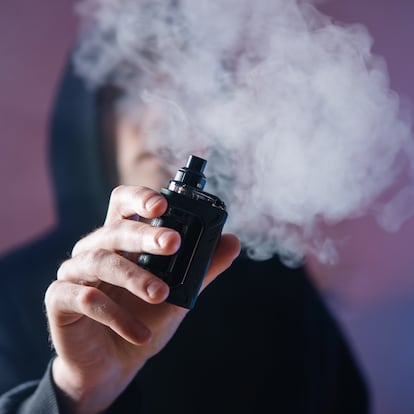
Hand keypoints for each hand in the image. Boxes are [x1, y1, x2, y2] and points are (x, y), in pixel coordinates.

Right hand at [45, 185, 239, 413]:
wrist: (116, 362)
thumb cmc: (145, 319)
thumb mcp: (179, 293)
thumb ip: (202, 268)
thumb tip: (233, 242)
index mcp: (121, 240)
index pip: (123, 205)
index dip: (139, 198)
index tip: (163, 204)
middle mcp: (94, 250)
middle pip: (114, 230)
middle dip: (145, 235)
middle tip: (173, 243)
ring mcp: (73, 273)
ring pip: (100, 261)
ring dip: (134, 276)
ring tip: (161, 294)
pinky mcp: (59, 300)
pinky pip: (87, 300)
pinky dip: (117, 317)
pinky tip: (141, 333)